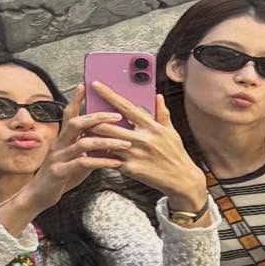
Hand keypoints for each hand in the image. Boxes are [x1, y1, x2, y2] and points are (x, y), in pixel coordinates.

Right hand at [0, 85, 123, 236]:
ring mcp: (58, 158)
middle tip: (118, 116)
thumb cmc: (60, 177)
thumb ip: (87, 148)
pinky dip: (102, 162)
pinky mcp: (59, 172)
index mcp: (62, 139)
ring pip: (83, 143)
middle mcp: (59, 144)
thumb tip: (107, 139)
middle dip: (98, 117)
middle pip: (76, 123)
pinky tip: (116, 163)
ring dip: (106, 141)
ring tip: (125, 143)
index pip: (69, 114)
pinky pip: (83, 163)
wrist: (39, 197)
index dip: (76, 100)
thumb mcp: (75, 159)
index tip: (84, 85)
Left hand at [84, 83, 208, 216]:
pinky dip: (101, 155)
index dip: (109, 95)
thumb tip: (158, 97)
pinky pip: (110, 160)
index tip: (96, 85)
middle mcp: (142, 139)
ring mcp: (135, 154)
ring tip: (85, 132)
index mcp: (151, 126)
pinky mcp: (130, 169)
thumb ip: (162, 114)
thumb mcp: (171, 132)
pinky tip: (94, 152)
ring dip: (94, 137)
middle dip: (93, 119)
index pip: (126, 106)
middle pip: (110, 125)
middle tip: (83, 114)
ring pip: (106, 142)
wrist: (181, 180)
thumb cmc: (175, 155)